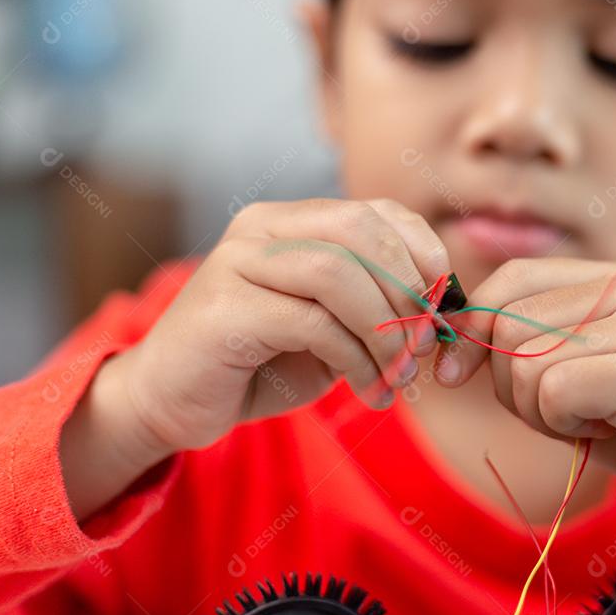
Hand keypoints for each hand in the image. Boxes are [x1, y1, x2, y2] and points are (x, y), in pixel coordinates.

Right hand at [61, 198, 447, 518]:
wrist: (170, 402)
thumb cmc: (260, 363)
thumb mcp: (332, 326)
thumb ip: (376, 305)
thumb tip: (441, 312)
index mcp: (291, 221)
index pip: (377, 212)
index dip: (424, 253)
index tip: (445, 305)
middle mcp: (260, 228)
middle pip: (360, 229)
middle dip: (408, 289)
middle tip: (426, 343)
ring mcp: (236, 262)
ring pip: (338, 273)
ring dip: (386, 330)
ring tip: (400, 375)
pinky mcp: (224, 310)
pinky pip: (313, 322)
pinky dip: (356, 360)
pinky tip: (369, 391)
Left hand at [431, 258, 615, 533]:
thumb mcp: (568, 367)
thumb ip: (519, 338)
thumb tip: (446, 334)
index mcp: (610, 276)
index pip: (511, 279)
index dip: (470, 327)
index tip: (451, 373)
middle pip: (507, 325)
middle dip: (511, 386)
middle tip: (563, 410)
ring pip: (524, 362)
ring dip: (540, 411)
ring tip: (591, 419)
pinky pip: (554, 391)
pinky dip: (563, 425)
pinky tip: (606, 431)